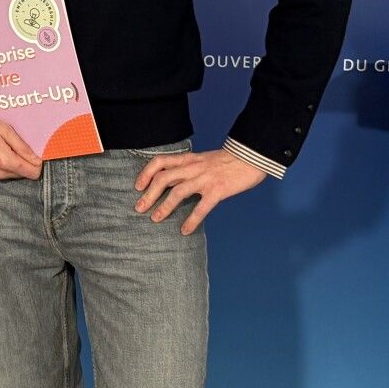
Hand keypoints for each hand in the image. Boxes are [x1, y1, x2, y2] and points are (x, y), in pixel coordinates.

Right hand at [0, 102, 41, 181]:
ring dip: (9, 165)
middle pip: (20, 175)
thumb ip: (22, 147)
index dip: (36, 164)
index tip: (34, 155)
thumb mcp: (4, 129)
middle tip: (13, 146)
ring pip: (8, 176)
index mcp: (4, 160)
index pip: (31, 173)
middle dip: (22, 163)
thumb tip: (36, 160)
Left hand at [134, 147, 266, 234]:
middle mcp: (193, 168)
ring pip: (178, 192)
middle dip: (148, 194)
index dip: (145, 174)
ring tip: (155, 219)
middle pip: (163, 178)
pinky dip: (191, 220)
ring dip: (164, 207)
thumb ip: (187, 168)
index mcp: (188, 159)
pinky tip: (185, 230)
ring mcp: (205, 179)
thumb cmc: (226, 161)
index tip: (137, 186)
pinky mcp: (218, 190)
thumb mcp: (202, 159)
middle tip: (139, 208)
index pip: (160, 162)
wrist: (251, 157)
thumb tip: (172, 182)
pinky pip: (201, 207)